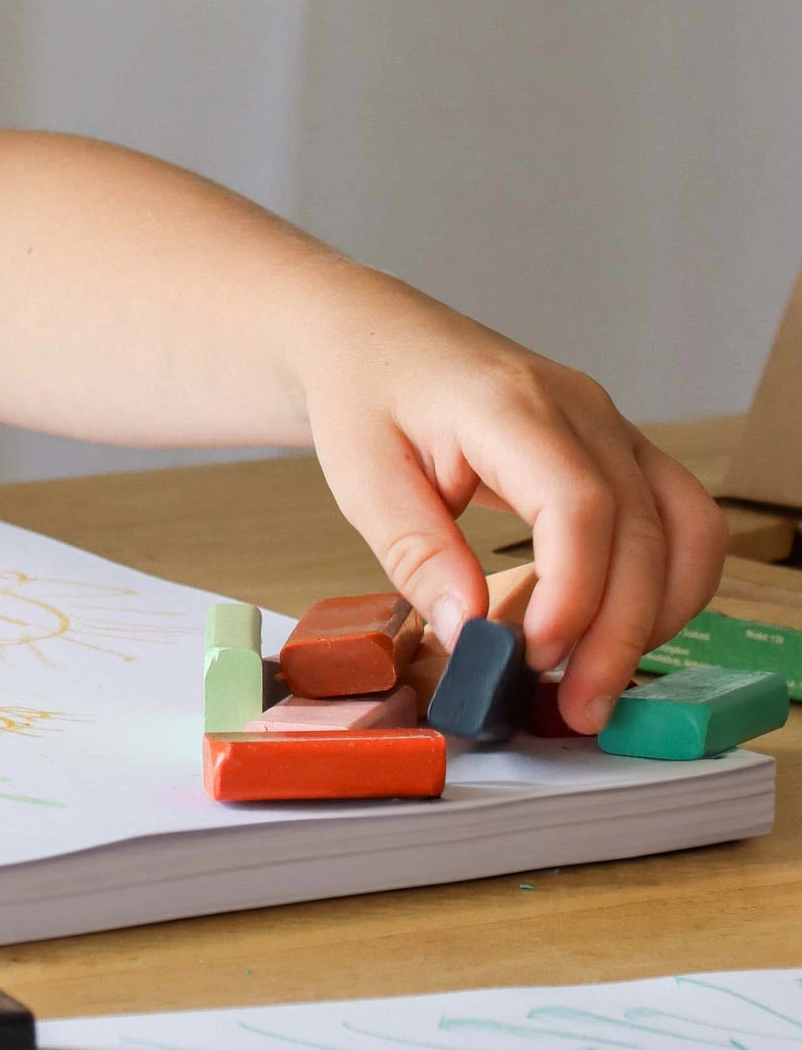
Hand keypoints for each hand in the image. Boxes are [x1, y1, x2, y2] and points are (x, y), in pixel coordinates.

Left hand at [299, 268, 726, 733]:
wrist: (377, 342)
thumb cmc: (365, 398)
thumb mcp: (364, 478)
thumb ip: (417, 552)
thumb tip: (468, 631)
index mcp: (510, 406)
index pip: (578, 503)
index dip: (573, 591)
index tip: (535, 656)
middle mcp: (582, 412)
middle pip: (645, 528)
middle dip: (621, 632)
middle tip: (578, 707)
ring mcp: (609, 429)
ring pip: (685, 528)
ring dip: (658, 615)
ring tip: (595, 682)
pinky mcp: (615, 454)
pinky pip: (673, 522)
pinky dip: (658, 587)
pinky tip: (602, 634)